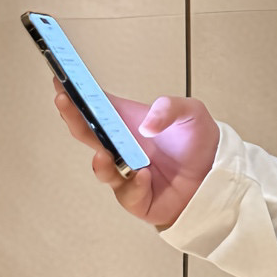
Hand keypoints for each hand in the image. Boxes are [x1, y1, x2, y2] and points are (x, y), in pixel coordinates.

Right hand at [51, 80, 220, 231]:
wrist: (216, 177)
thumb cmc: (199, 144)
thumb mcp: (191, 112)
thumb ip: (169, 108)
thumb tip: (146, 125)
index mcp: (128, 122)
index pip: (96, 105)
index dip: (77, 92)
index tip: (60, 79)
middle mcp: (122, 146)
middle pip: (88, 133)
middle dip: (72, 117)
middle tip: (64, 102)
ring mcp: (125, 172)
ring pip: (101, 167)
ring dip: (99, 161)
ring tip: (103, 154)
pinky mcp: (136, 197)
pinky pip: (127, 193)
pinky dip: (133, 185)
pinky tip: (143, 176)